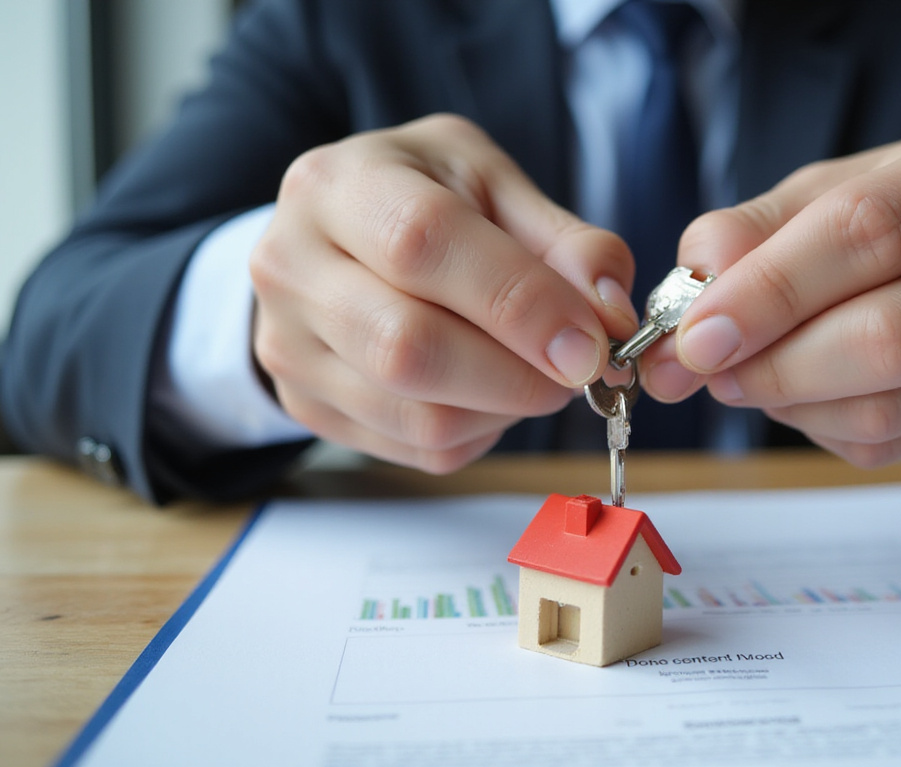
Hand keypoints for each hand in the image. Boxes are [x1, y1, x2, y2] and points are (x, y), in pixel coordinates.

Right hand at [250, 115, 637, 471]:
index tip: (591, 341)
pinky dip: (479, 431)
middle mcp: (291, 266)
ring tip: (536, 372)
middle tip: (579, 368)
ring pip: (417, 415)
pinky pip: (416, 448)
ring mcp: (288, 346)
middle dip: (520, 373)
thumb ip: (563, 241)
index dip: (518, 303)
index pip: (423, 244)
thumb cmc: (424, 199)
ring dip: (507, 409)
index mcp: (337, 185)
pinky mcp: (308, 407)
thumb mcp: (495, 184)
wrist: (335, 237)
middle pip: (408, 347)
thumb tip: (611, 316)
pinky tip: (490, 390)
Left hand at [640, 107, 900, 466]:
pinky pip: (899, 440)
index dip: (770, 290)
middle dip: (774, 362)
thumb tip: (694, 285)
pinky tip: (806, 393)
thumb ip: (761, 228)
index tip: (695, 331)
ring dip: (792, 403)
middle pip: (889, 335)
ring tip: (747, 376)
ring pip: (894, 405)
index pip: (872, 231)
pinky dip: (826, 426)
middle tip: (704, 367)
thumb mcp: (847, 182)